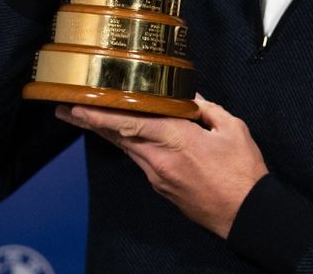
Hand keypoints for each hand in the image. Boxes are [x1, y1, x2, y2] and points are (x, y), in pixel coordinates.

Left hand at [55, 96, 268, 238]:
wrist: (246, 214)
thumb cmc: (243, 173)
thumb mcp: (233, 129)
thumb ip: (208, 109)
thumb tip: (191, 98)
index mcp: (177, 140)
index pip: (131, 123)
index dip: (102, 115)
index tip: (78, 107)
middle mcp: (160, 160)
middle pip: (119, 137)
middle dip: (91, 122)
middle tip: (65, 110)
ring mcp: (158, 177)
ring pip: (128, 149)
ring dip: (107, 133)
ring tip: (85, 119)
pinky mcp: (162, 188)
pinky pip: (141, 160)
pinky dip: (129, 145)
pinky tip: (124, 136)